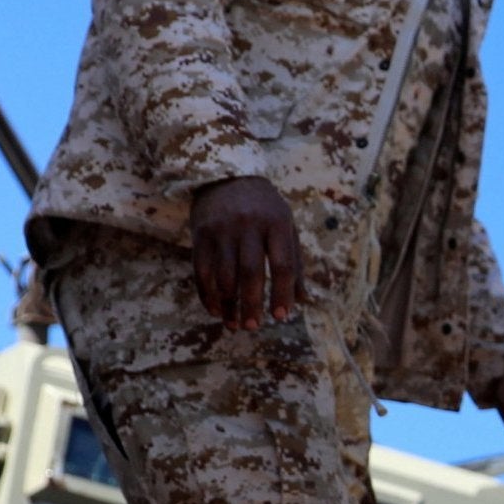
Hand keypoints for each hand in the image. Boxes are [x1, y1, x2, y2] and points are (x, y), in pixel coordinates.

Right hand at [189, 176, 300, 329]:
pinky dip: (208, 295)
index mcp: (277, 222)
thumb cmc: (264, 209)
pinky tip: (217, 310)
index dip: (282, 293)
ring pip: (224, 275)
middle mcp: (249, 224)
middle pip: (251, 272)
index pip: (283, 264)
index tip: (281, 316)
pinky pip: (202, 271)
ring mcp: (222, 228)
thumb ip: (294, 262)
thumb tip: (302, 301)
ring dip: (228, 304)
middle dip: (252, 304)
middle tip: (253, 327)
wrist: (227, 177)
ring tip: (234, 324)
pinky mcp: (201, 234)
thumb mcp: (285, 226)